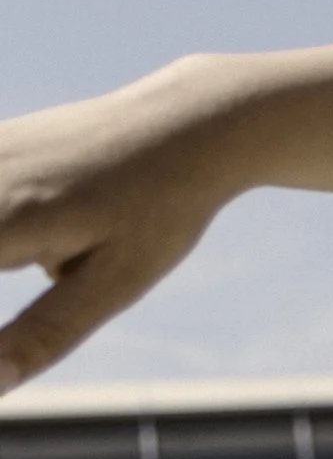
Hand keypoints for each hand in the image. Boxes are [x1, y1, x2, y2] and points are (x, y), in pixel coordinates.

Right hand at [0, 63, 237, 392]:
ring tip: (82, 239)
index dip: (1, 314)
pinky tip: (69, 223)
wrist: (187, 123)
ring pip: (0, 242)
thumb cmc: (159, 210)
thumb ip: (43, 335)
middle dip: (23, 265)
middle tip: (81, 261)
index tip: (64, 283)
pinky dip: (18, 232)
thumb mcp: (113, 285)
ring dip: (16, 255)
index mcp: (2, 221)